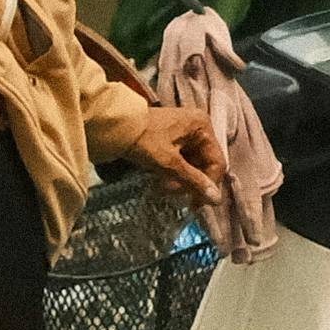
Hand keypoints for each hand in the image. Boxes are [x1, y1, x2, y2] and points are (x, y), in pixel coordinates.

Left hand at [110, 86, 225, 199]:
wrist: (112, 125)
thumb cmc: (143, 140)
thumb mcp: (168, 162)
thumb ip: (194, 181)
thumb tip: (217, 200)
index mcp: (202, 127)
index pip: (216, 162)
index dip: (207, 185)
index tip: (194, 204)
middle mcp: (198, 127)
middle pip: (204, 164)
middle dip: (190, 183)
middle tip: (173, 195)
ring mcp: (185, 132)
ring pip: (192, 164)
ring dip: (180, 180)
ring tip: (163, 189)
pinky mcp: (173, 138)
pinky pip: (181, 160)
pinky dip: (173, 173)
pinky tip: (161, 181)